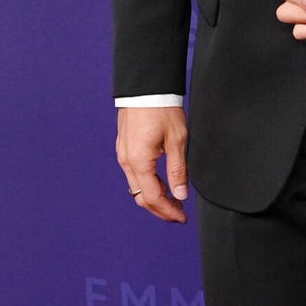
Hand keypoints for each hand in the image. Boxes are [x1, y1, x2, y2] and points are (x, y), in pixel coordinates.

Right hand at [116, 106, 188, 223]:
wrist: (146, 87)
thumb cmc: (162, 109)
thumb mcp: (177, 140)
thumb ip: (178, 170)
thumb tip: (180, 195)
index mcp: (139, 162)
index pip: (152, 198)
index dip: (168, 211)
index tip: (182, 218)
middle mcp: (126, 161)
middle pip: (141, 197)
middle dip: (160, 209)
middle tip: (179, 214)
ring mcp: (123, 155)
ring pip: (136, 187)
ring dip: (154, 198)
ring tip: (174, 200)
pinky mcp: (125, 148)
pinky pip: (134, 175)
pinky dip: (148, 185)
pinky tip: (163, 183)